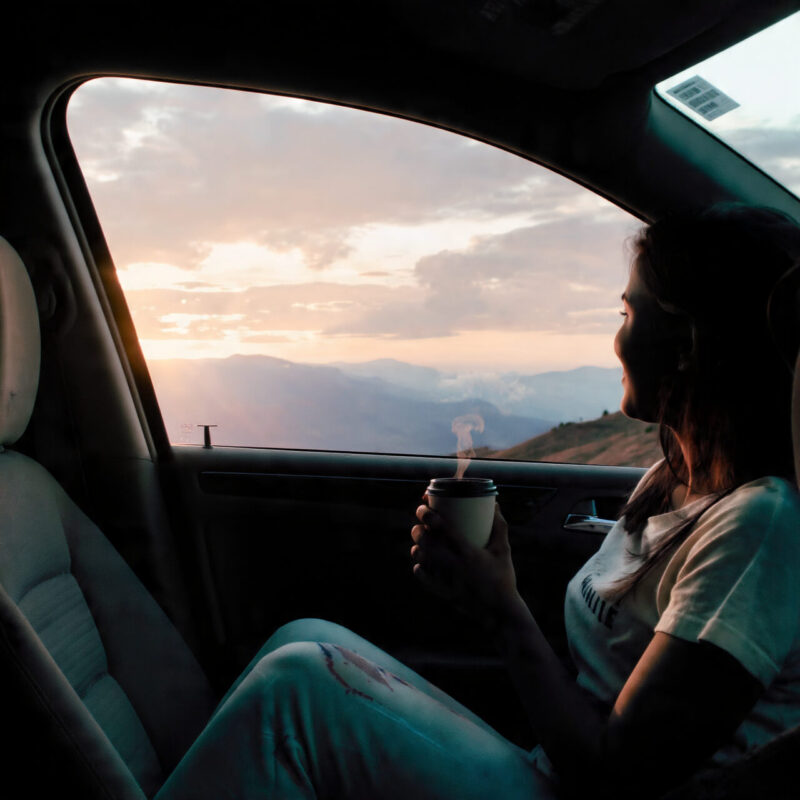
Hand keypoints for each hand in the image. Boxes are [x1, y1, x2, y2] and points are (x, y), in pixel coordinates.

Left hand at [410, 501, 524, 631]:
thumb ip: (499, 526)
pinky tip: (419, 565)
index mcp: (470, 553)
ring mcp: (450, 581)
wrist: (502, 613)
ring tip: (418, 543)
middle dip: (419, 531)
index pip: (445, 529)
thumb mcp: (503, 550)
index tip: (425, 507)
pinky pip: (428, 582)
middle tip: (419, 524)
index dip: (430, 516)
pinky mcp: (447, 595)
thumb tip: (494, 504)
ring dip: (418, 550)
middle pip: (429, 544)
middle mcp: (457, 566)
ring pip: (425, 562)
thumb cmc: (504, 577)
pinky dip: (421, 572)